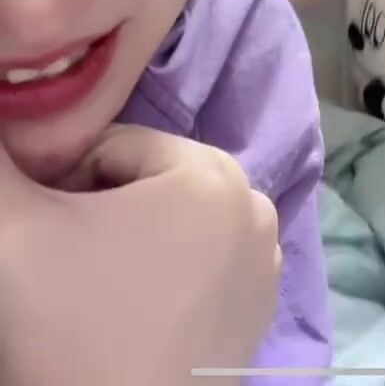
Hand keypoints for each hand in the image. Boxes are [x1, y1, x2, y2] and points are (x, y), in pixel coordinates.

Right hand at [0, 126, 279, 385]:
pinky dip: (154, 277)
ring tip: (89, 294)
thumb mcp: (15, 231)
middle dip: (93, 212)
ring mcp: (264, 265)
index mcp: (213, 174)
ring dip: (120, 244)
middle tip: (62, 269)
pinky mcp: (256, 314)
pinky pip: (194, 264)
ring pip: (166, 222)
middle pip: (144, 182)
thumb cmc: (71, 335)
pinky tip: (120, 318)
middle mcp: (255, 208)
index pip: (110, 146)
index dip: (61, 184)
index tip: (43, 238)